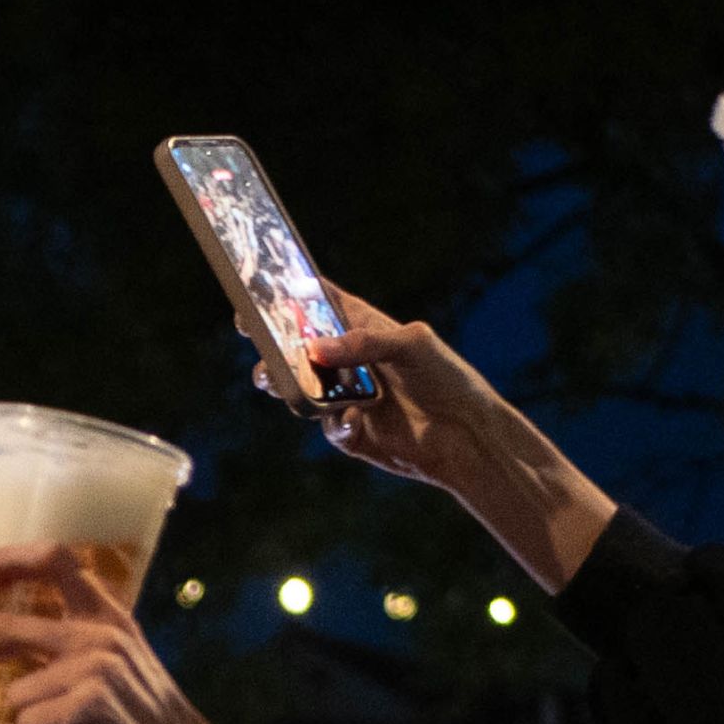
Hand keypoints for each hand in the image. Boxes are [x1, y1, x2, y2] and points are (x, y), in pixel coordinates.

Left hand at [0, 545, 253, 723]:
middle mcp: (101, 634)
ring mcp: (95, 668)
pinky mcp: (87, 706)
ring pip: (14, 694)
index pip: (54, 559)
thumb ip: (76, 656)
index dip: (5, 561)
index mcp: (110, 619)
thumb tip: (5, 666)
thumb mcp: (121, 675)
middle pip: (3, 629)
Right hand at [257, 293, 510, 486]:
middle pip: (297, 348)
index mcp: (362, 329)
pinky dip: (337, 422)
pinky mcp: (350, 434)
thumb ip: (364, 342)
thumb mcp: (412, 344)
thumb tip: (313, 350)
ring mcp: (346, 399)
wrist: (469, 436)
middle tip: (254, 336)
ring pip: (300, 390)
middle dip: (272, 343)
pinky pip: (330, 427)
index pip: (319, 303)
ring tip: (278, 381)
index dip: (287, 292)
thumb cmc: (448, 378)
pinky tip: (354, 418)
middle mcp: (348, 362)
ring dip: (286, 384)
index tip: (258, 286)